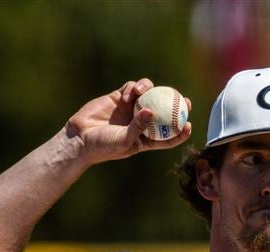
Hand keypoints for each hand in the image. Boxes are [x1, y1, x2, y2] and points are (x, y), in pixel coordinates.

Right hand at [65, 78, 192, 165]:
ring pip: (149, 95)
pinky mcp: (119, 97)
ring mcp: (131, 109)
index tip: (189, 125)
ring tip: (144, 92)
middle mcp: (141, 122)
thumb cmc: (103, 146)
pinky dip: (134, 88)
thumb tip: (152, 111)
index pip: (168, 136)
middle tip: (185, 101)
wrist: (80, 138)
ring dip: (151, 90)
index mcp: (146, 139)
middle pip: (164, 111)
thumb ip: (138, 127)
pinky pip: (132, 88)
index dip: (181, 131)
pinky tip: (130, 93)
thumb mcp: (124, 141)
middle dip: (176, 106)